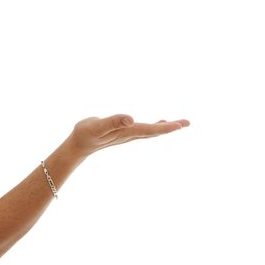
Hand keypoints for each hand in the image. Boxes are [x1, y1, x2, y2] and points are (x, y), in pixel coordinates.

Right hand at [67, 114, 189, 157]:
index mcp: (127, 132)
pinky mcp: (122, 133)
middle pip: (155, 132)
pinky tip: (157, 123)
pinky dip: (154, 127)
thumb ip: (113, 121)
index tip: (181, 125)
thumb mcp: (97, 126)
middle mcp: (130, 135)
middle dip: (171, 127)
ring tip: (176, 124)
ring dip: (164, 128)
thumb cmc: (85, 134)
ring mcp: (127, 135)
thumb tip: (131, 118)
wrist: (77, 145)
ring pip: (150, 132)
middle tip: (187, 122)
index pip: (151, 130)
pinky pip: (144, 131)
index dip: (166, 127)